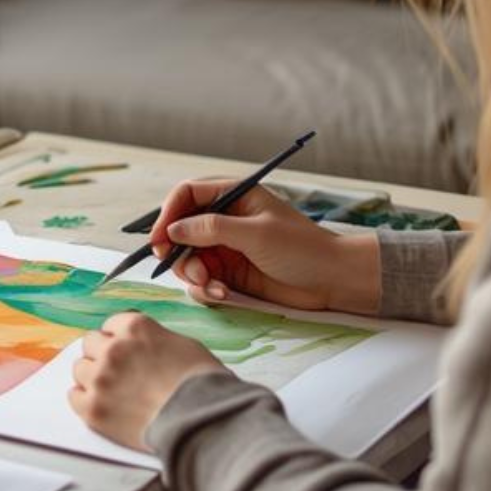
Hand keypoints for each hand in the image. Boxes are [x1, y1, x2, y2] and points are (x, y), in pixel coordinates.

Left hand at [68, 312, 224, 449]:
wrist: (201, 420)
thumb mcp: (183, 345)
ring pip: (80, 369)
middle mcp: (113, 348)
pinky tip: (101, 404)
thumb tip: (145, 348)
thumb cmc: (202, 384)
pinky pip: (74, 397)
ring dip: (93, 377)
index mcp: (135, 327)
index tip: (123, 350)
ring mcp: (101, 378)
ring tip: (113, 391)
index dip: (119, 339)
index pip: (111, 325)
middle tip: (118, 371)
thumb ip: (154, 340)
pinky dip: (85, 401)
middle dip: (102, 355)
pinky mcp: (94, 408)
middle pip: (90, 343)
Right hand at [150, 181, 380, 314]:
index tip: (158, 240)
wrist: (332, 281)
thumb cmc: (302, 248)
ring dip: (193, 275)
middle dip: (178, 252)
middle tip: (188, 271)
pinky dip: (206, 289)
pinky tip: (223, 295)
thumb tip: (172, 230)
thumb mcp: (255, 233)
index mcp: (234, 196)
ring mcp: (226, 247)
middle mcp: (225, 219)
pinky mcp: (230, 273)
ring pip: (188, 258)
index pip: (187, 195)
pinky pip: (202, 279)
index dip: (167, 215)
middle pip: (180, 230)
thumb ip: (211, 228)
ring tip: (213, 287)